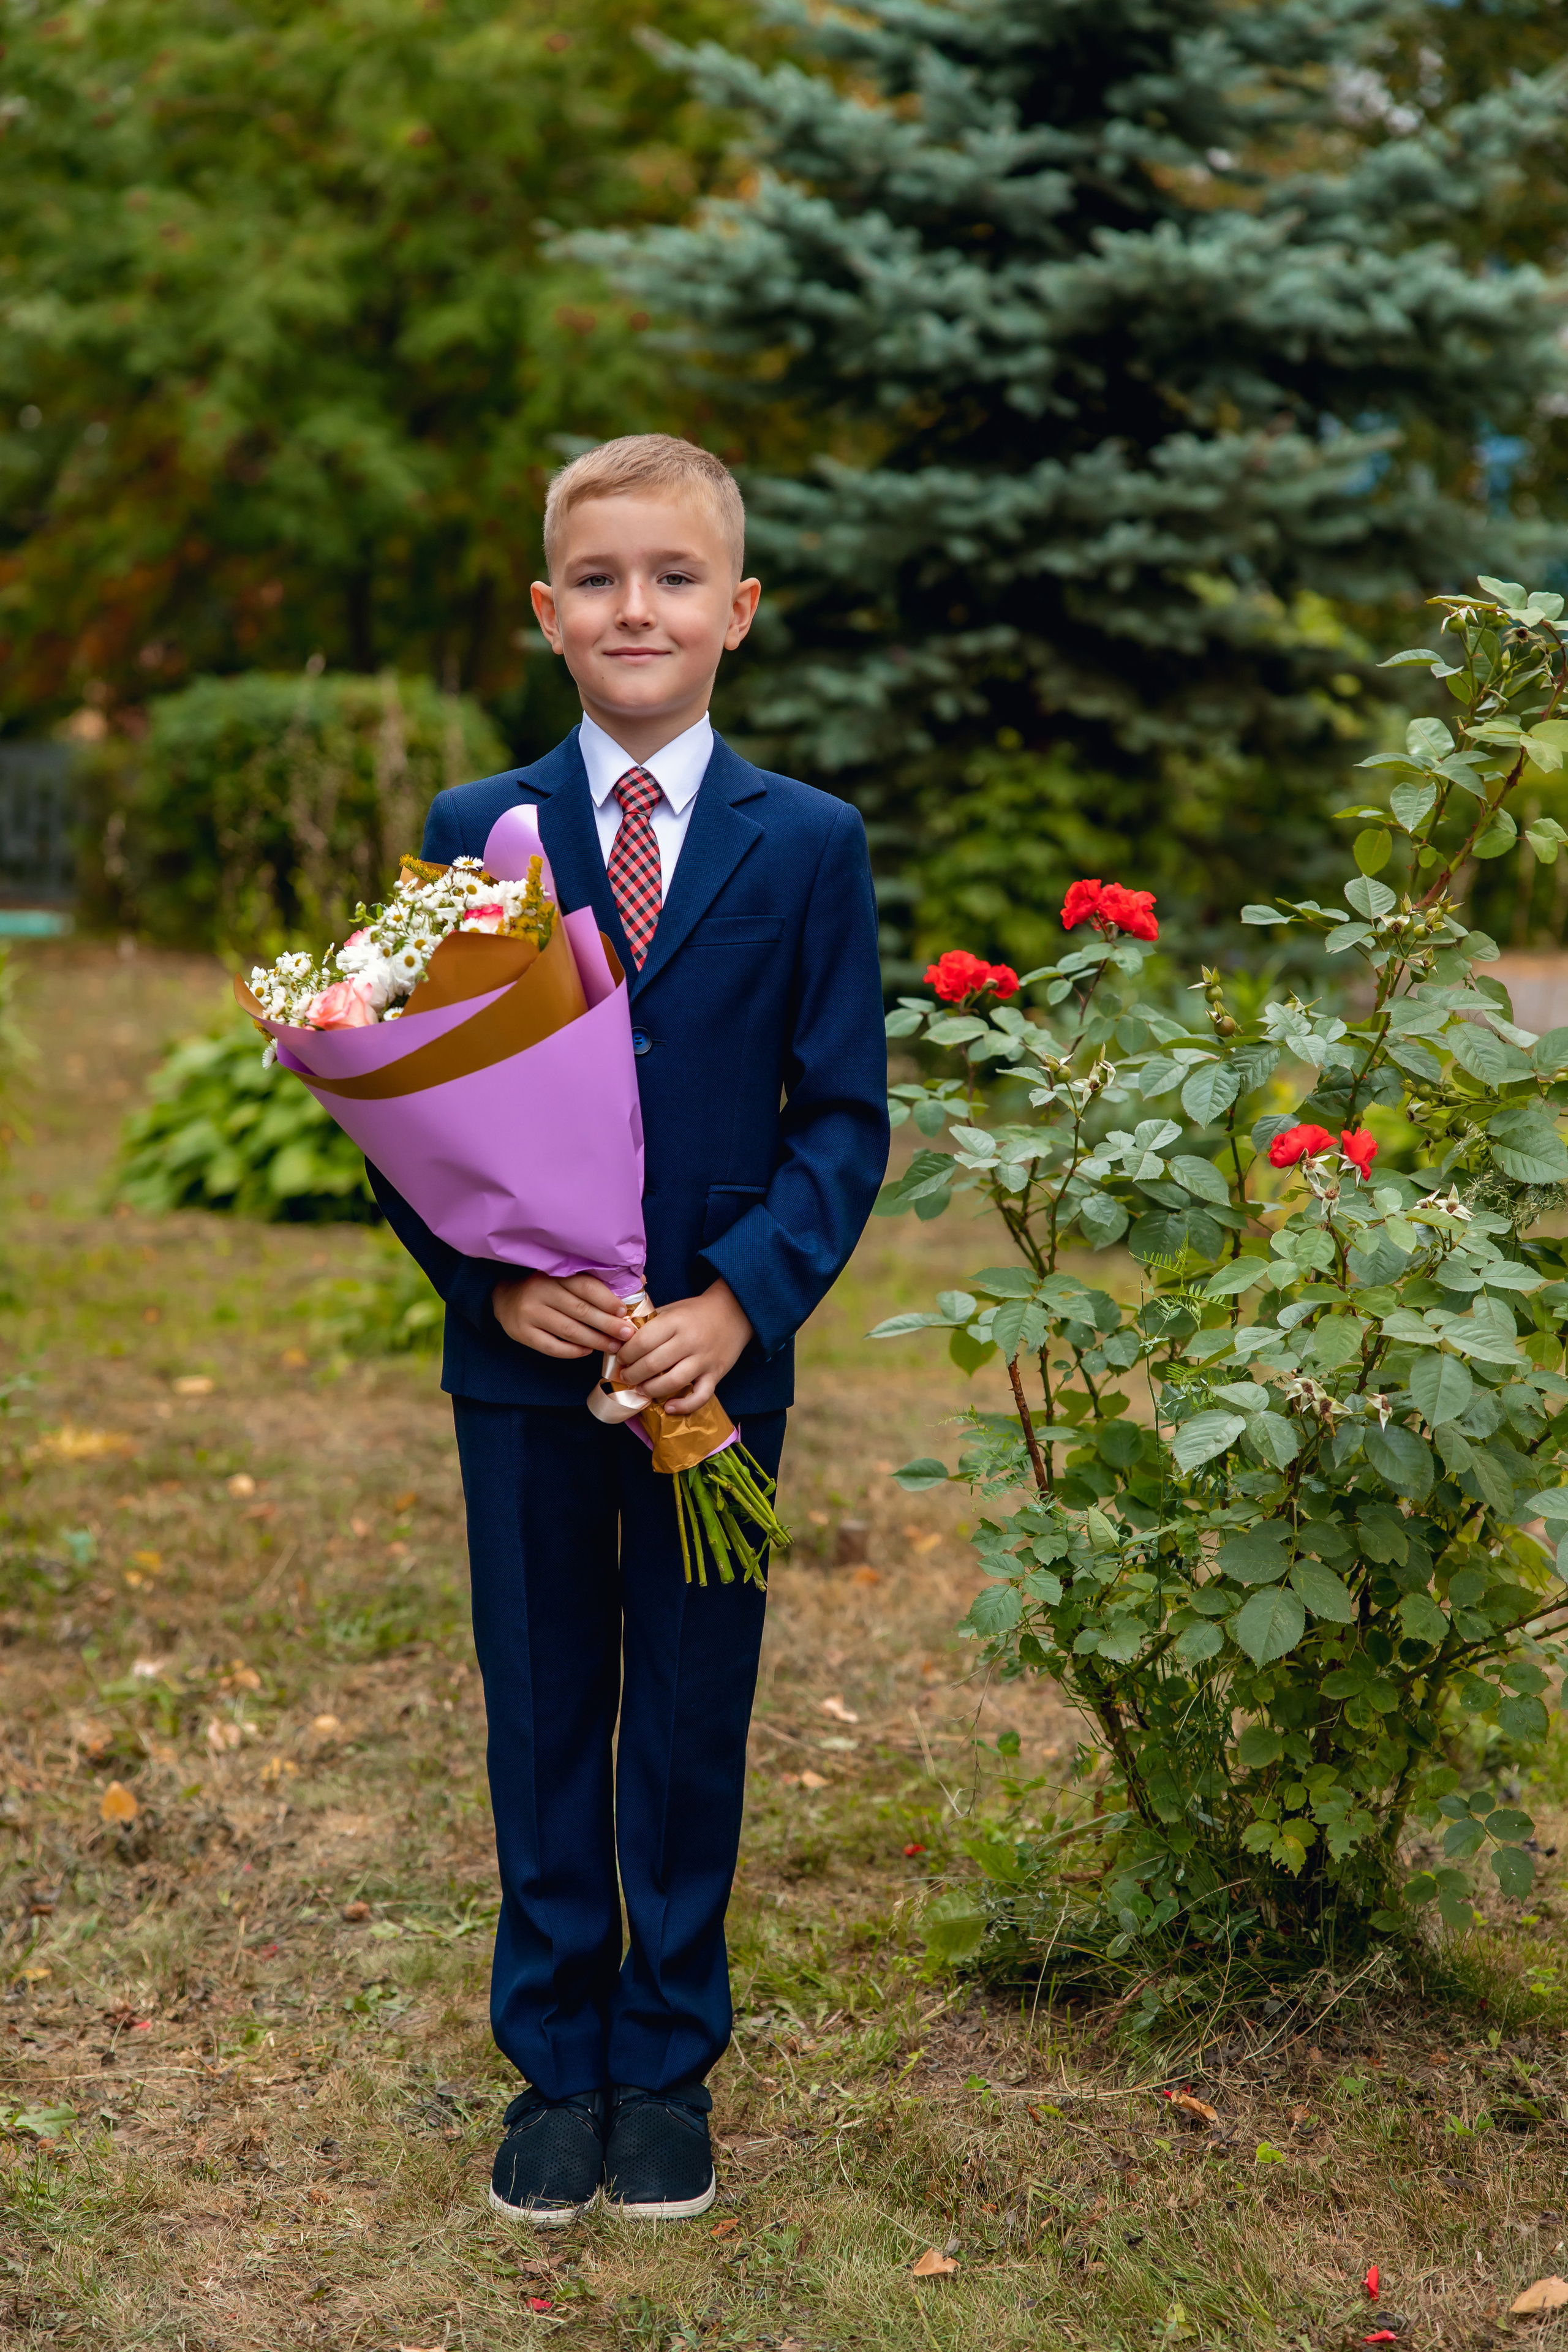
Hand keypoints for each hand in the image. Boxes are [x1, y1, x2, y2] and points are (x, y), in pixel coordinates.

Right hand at [492, 1272, 635, 1359]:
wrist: (503, 1297)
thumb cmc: (545, 1285)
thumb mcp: (565, 1275)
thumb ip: (597, 1279)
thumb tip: (639, 1281)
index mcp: (553, 1273)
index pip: (584, 1286)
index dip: (606, 1299)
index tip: (624, 1311)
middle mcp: (539, 1292)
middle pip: (579, 1310)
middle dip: (608, 1324)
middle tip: (628, 1334)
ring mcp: (529, 1314)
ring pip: (569, 1331)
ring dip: (595, 1341)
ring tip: (614, 1346)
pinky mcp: (522, 1334)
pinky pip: (552, 1347)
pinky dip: (573, 1351)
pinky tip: (587, 1351)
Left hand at [615, 1279, 752, 1414]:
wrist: (735, 1312)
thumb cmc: (697, 1312)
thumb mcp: (672, 1309)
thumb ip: (650, 1323)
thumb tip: (623, 1340)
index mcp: (675, 1322)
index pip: (643, 1342)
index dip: (626, 1354)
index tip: (621, 1358)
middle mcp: (689, 1341)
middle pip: (653, 1364)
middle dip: (633, 1374)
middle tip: (626, 1376)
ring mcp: (704, 1360)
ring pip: (672, 1382)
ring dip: (651, 1390)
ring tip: (641, 1389)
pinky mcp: (716, 1374)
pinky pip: (700, 1396)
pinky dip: (684, 1406)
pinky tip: (668, 1407)